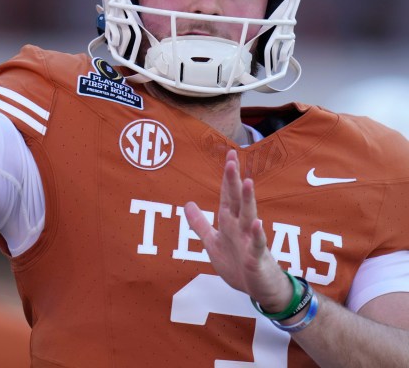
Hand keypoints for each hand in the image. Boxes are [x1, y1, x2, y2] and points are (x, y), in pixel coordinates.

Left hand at [185, 149, 291, 312]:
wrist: (259, 290)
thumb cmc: (238, 264)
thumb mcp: (213, 242)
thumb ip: (200, 224)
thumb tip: (186, 203)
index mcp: (229, 222)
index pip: (227, 194)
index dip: (226, 177)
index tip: (229, 155)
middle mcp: (241, 226)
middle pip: (236, 200)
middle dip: (233, 180)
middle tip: (232, 159)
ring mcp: (250, 241)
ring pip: (248, 217)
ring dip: (247, 200)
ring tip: (247, 182)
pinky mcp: (256, 259)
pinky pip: (257, 245)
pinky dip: (256, 235)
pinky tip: (256, 224)